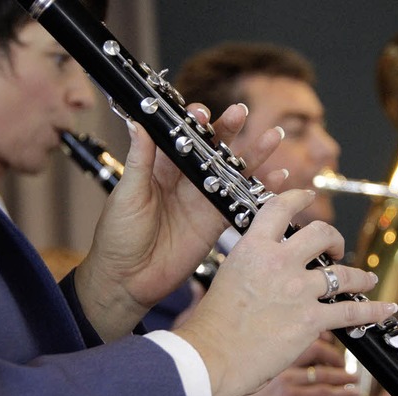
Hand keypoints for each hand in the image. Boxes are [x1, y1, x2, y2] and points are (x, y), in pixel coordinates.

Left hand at [75, 103, 283, 340]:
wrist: (127, 280)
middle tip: (242, 112)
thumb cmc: (118, 236)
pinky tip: (279, 178)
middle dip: (229, 130)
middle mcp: (185, 181)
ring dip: (254, 155)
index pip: (182, 138)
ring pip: (234, 173)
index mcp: (160, 169)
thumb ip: (139, 160)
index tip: (202, 113)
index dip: (194, 123)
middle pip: (213, 150)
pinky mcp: (215, 223)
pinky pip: (242, 203)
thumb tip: (138, 121)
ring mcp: (203, 202)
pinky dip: (262, 191)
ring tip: (274, 137)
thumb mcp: (127, 194)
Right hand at [174, 189, 397, 395]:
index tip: (308, 196)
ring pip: (343, 272)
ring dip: (359, 275)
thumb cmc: (213, 323)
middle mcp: (279, 262)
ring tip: (366, 278)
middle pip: (321, 233)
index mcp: (253, 248)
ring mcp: (298, 290)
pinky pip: (352, 311)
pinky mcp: (311, 319)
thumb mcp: (228, 275)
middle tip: (336, 248)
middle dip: (334, 238)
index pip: (280, 209)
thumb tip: (264, 263)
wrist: (212, 355)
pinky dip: (373, 310)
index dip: (298, 198)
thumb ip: (251, 263)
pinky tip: (384, 307)